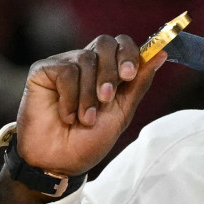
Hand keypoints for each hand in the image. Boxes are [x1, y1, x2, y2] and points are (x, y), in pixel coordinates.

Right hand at [14, 35, 164, 178]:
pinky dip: (70, 98)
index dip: (128, 53)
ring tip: (86, 119)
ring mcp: (64, 64)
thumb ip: (138, 84)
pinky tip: (67, 116)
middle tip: (107, 98)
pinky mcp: (43, 71)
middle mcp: (86, 63)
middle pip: (104, 43)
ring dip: (89, 95)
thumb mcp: (122, 113)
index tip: (130, 74)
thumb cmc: (89, 140)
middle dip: (110, 71)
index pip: (121, 44)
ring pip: (85, 60)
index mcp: (107, 71)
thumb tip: (160, 55)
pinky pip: (65, 72)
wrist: (59, 161)